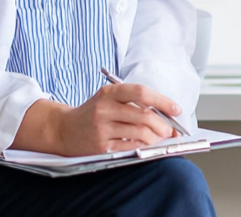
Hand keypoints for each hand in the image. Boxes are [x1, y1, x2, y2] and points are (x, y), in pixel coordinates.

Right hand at [13, 83, 180, 155]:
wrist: (64, 130)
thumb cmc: (92, 113)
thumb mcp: (107, 99)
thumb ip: (131, 102)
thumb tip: (164, 114)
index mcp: (108, 93)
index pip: (141, 92)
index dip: (162, 101)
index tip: (176, 109)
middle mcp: (104, 109)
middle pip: (143, 115)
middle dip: (163, 125)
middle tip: (171, 130)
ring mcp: (101, 129)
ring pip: (139, 133)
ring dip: (156, 138)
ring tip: (160, 139)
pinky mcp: (100, 147)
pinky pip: (129, 147)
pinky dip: (143, 147)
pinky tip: (146, 146)